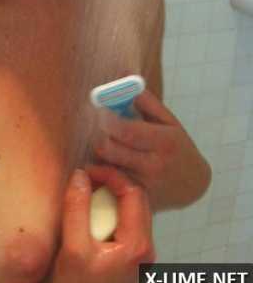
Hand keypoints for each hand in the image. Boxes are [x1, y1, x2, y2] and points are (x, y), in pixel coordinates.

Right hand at [49, 165, 153, 282]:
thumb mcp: (73, 247)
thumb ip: (77, 208)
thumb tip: (80, 175)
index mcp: (137, 246)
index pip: (133, 193)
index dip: (111, 175)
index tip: (88, 170)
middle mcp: (147, 250)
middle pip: (139, 199)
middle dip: (114, 181)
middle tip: (89, 175)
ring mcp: (142, 255)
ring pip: (136, 209)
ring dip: (114, 194)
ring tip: (89, 188)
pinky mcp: (133, 258)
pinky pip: (130, 222)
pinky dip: (114, 208)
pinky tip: (94, 208)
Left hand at [92, 89, 210, 211]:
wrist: (192, 185)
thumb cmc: (177, 147)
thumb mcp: (170, 122)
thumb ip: (147, 102)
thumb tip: (125, 82)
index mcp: (164, 142)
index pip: (127, 130)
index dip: (106, 119)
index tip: (95, 109)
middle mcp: (154, 165)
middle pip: (111, 150)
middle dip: (96, 136)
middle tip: (90, 126)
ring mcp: (145, 186)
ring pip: (106, 168)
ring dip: (96, 155)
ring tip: (98, 143)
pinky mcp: (136, 200)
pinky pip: (109, 184)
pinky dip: (101, 173)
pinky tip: (101, 164)